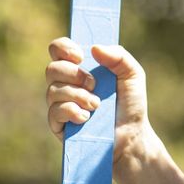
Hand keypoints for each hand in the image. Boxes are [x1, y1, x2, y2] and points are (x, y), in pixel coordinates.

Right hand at [46, 37, 157, 165]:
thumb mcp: (132, 74)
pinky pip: (54, 112)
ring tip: (96, 105)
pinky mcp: (59, 125)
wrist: (131, 135)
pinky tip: (85, 118)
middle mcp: (67, 84)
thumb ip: (119, 56)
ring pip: (52, 91)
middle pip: (52, 69)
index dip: (63, 48)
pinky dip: (70, 111)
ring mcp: (61, 104)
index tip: (80, 56)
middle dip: (73, 74)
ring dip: (76, 95)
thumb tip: (94, 48)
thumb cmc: (130, 103)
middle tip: (94, 84)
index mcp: (81, 68)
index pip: (58, 50)